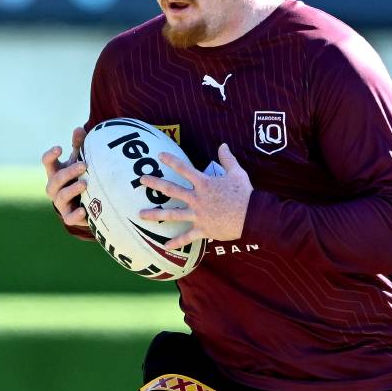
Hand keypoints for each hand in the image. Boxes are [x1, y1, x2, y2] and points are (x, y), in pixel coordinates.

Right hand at [42, 126, 88, 225]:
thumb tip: (79, 128)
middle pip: (56, 179)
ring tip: (85, 184)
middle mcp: (54, 187)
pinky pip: (69, 217)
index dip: (51, 155)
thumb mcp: (78, 160)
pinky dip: (75, 215)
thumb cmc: (79, 176)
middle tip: (84, 165)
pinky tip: (83, 210)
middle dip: (69, 172)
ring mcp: (60, 203)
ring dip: (72, 190)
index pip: (47, 162)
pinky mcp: (69, 216)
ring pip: (61, 197)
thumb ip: (78, 146)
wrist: (84, 203)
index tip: (59, 148)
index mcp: (55, 171)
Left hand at [137, 143, 252, 248]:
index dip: (171, 161)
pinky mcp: (203, 229)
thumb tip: (222, 145)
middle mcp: (197, 198)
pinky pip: (187, 237)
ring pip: (172, 214)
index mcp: (204, 184)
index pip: (184, 169)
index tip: (159, 155)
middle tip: (141, 180)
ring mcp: (198, 215)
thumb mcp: (237, 172)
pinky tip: (165, 246)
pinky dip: (176, 242)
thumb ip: (227, 158)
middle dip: (155, 184)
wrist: (251, 215)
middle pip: (171, 190)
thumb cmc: (244, 193)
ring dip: (155, 214)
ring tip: (140, 214)